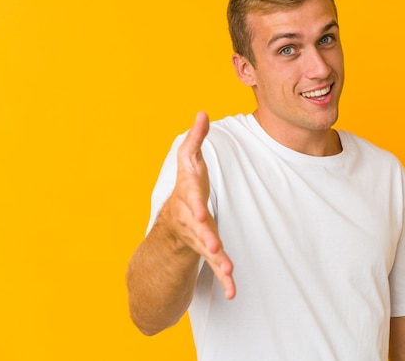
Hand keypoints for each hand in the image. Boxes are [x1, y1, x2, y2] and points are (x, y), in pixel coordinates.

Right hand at [166, 111, 235, 298]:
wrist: (171, 223)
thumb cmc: (187, 187)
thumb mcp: (188, 161)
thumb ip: (196, 139)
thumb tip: (202, 112)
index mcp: (187, 197)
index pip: (189, 199)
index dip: (193, 205)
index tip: (198, 212)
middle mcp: (189, 220)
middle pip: (198, 229)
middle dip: (205, 237)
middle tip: (214, 246)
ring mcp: (198, 238)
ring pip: (207, 251)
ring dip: (218, 261)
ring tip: (229, 272)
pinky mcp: (208, 250)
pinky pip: (216, 265)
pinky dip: (225, 278)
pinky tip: (233, 291)